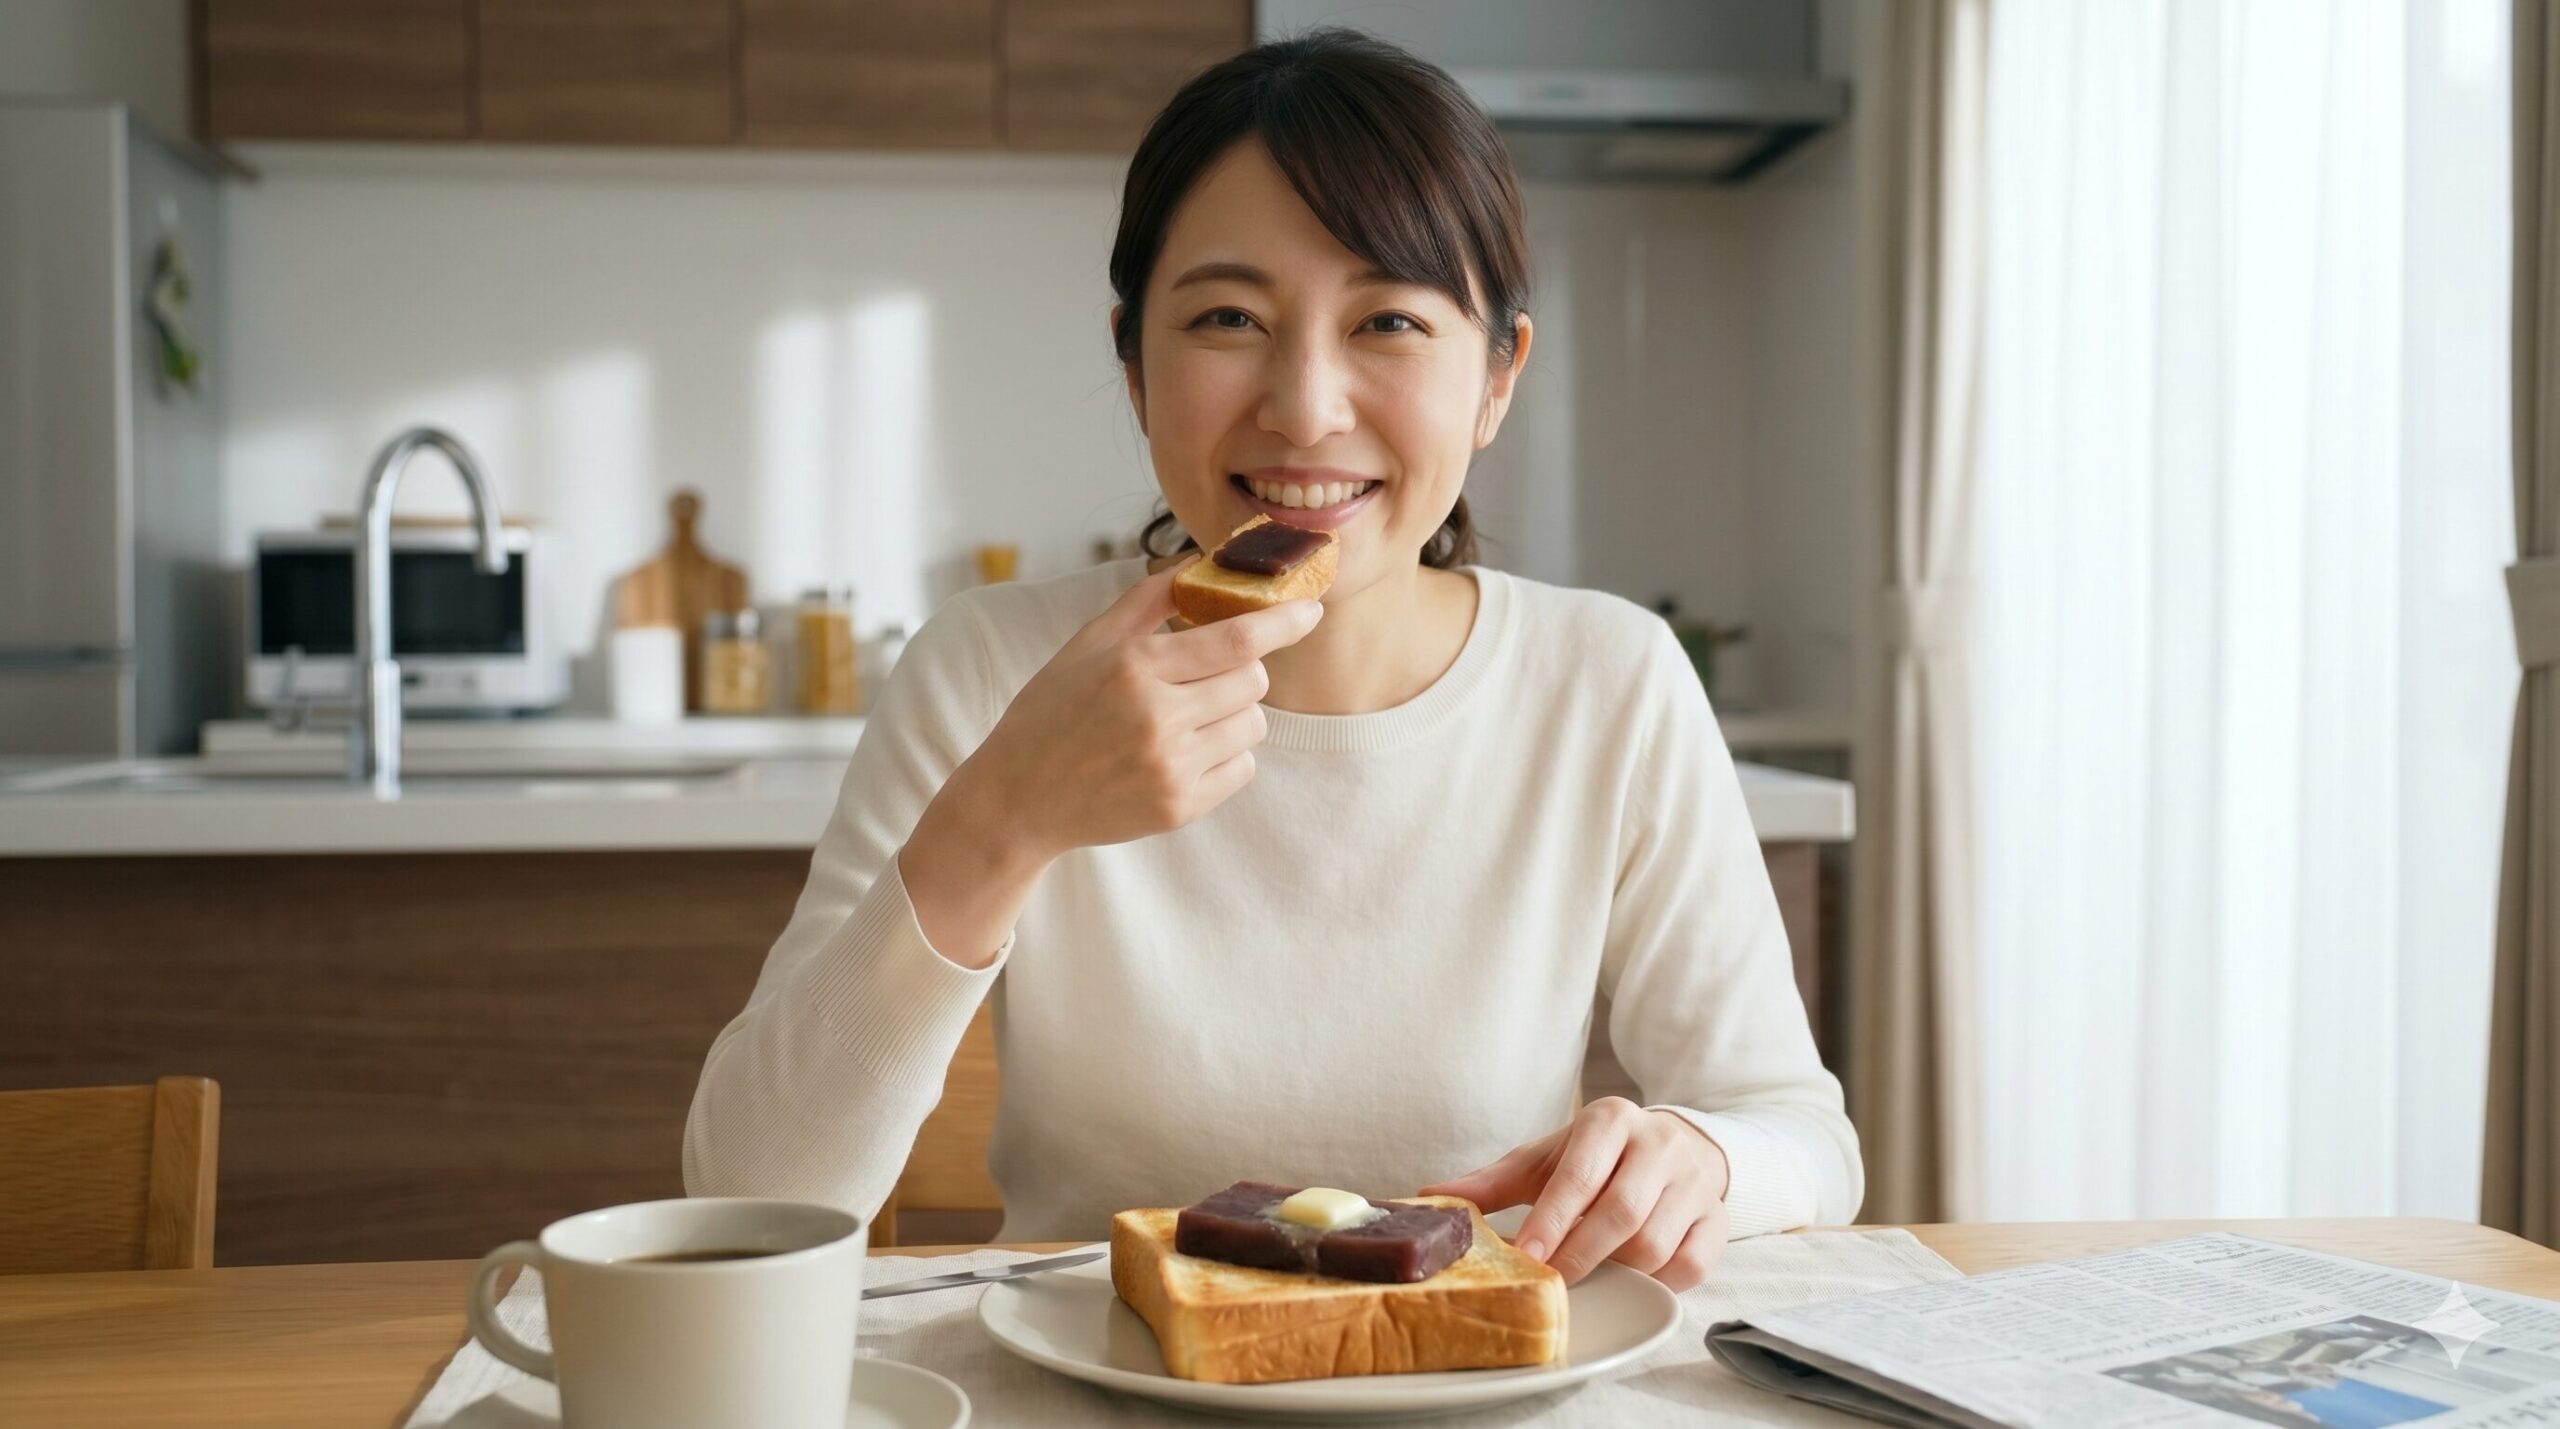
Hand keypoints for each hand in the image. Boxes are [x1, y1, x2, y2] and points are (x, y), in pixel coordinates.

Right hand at [949, 556, 1322, 863]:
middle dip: (1243, 671)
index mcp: (1135, 667)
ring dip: (1235, 714)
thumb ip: (1148, 600)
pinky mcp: (1179, 808)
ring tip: (1190, 717)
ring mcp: (1171, 768)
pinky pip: (1242, 769)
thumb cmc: (1051, 712)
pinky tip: (1186, 752)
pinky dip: (1227, 755)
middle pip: (1252, 681)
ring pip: (1251, 725)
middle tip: (1208, 676)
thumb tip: (1199, 562)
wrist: (1017, 798)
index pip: (1235, 639)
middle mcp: (1157, 717)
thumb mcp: (1088, 644)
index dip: (1282, 622)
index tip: (1310, 610)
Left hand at [1419, 1098, 1732, 1290]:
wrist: (1679, 1148)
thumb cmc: (1601, 1159)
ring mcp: (1696, 1182)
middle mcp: (1660, 1144)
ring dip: (1617, 1267)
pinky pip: (1690, 1265)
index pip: (1580, 1172)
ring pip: (1655, 1244)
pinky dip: (1657, 1281)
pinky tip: (1633, 1274)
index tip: (1525, 1255)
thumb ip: (1495, 1181)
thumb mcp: (1548, 1158)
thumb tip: (1431, 1198)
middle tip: (1550, 1281)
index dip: (1551, 1218)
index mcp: (1611, 1120)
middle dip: (1580, 1253)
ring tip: (1590, 1268)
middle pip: (1622, 1212)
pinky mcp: (1718, 1219)